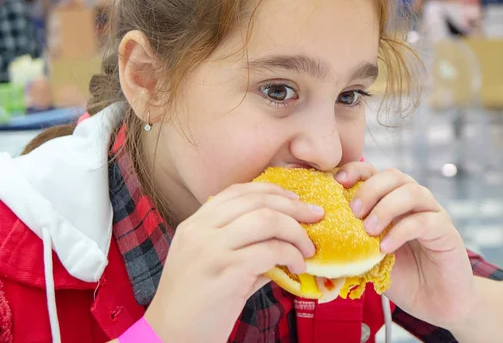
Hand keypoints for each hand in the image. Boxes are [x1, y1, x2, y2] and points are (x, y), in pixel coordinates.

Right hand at [144, 182, 323, 342]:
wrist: (170, 336)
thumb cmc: (195, 304)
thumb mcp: (213, 264)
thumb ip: (244, 247)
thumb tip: (286, 240)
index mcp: (196, 223)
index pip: (239, 191)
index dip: (273, 191)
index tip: (296, 201)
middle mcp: (201, 229)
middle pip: (257, 201)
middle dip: (293, 206)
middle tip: (316, 215)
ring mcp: (211, 248)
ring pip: (267, 220)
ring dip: (296, 231)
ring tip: (308, 248)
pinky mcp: (226, 270)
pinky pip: (270, 251)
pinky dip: (291, 256)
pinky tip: (297, 267)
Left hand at [335, 162, 474, 328]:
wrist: (435, 302)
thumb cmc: (401, 276)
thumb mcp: (369, 258)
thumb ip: (350, 243)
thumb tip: (318, 238)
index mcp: (391, 199)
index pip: (374, 172)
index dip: (355, 170)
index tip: (337, 182)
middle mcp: (413, 200)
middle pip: (393, 175)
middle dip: (369, 188)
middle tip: (353, 212)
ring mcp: (432, 213)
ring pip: (411, 191)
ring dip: (385, 207)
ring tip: (369, 230)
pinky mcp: (446, 231)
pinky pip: (424, 221)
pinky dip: (401, 231)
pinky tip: (385, 248)